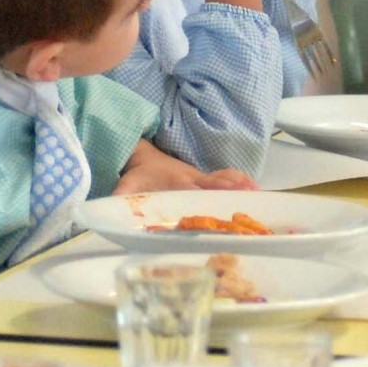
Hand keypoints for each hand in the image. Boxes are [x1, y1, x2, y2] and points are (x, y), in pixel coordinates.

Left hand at [114, 140, 257, 194]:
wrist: (142, 155)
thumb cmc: (137, 176)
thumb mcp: (124, 186)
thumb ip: (118, 199)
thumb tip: (106, 212)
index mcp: (175, 182)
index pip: (193, 190)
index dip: (206, 196)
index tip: (220, 204)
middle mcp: (193, 179)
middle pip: (216, 186)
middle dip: (232, 193)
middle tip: (251, 202)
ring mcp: (202, 177)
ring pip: (225, 180)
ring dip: (241, 188)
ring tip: (260, 197)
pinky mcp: (207, 178)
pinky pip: (227, 177)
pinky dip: (242, 182)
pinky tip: (257, 190)